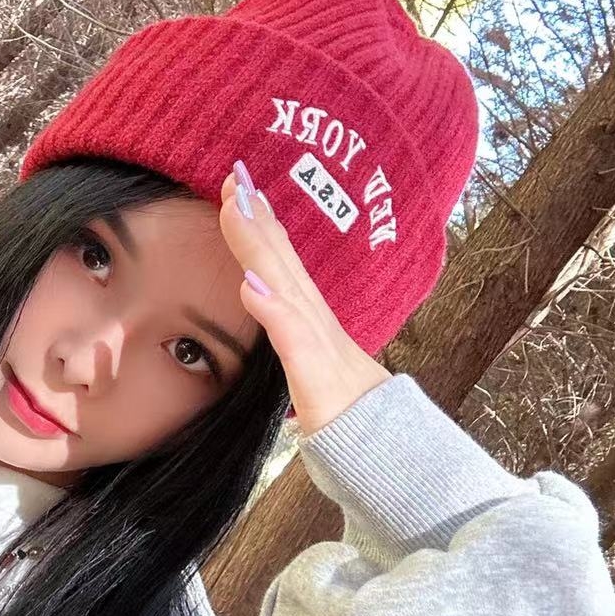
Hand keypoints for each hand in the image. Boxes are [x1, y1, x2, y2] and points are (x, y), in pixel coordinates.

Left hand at [218, 162, 391, 435]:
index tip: (236, 186)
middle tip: (233, 173)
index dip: (259, 223)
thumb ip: (288, 328)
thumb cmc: (343, 403)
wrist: (381, 442)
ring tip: (235, 208)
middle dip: (255, 215)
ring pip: (282, 283)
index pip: (280, 260)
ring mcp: (315, 340)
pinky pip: (291, 337)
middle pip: (280, 258)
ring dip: (258, 245)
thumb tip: (261, 293)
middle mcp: (312, 317)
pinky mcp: (313, 370)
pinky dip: (272, 309)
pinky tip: (249, 285)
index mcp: (308, 315)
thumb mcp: (308, 360)